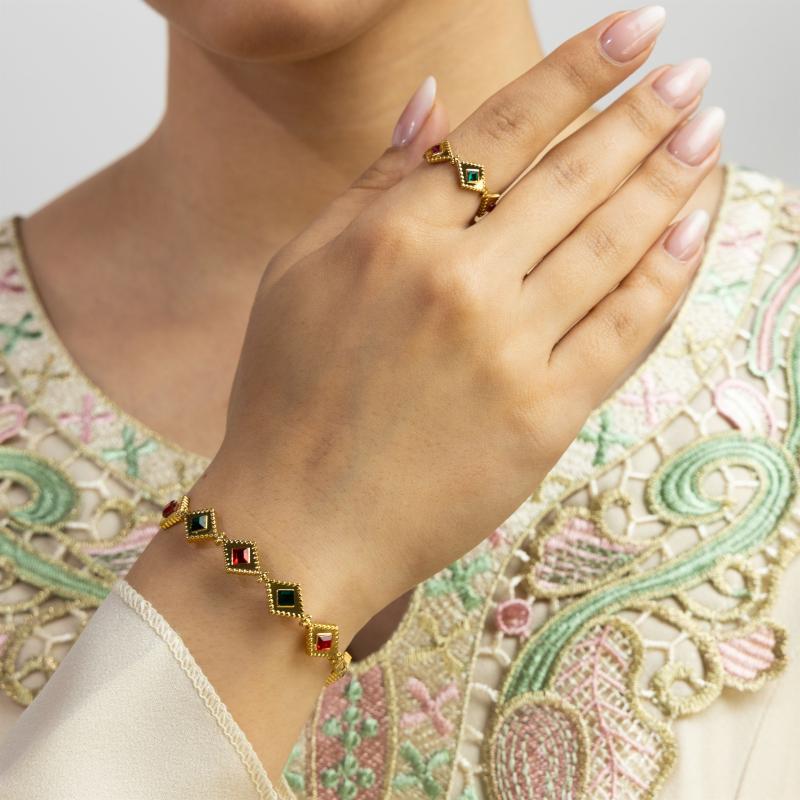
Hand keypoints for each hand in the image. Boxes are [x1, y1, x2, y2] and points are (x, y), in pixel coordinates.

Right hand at [211, 9, 719, 639]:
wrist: (299, 523)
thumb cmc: (285, 398)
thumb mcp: (301, 272)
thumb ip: (372, 183)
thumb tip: (434, 98)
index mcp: (391, 238)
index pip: (504, 131)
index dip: (577, 73)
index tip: (633, 31)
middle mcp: (457, 282)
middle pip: (573, 177)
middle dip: (643, 114)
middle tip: (690, 73)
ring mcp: (506, 351)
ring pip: (610, 244)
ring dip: (670, 177)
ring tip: (708, 129)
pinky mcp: (542, 417)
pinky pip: (621, 331)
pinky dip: (665, 273)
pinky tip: (695, 225)